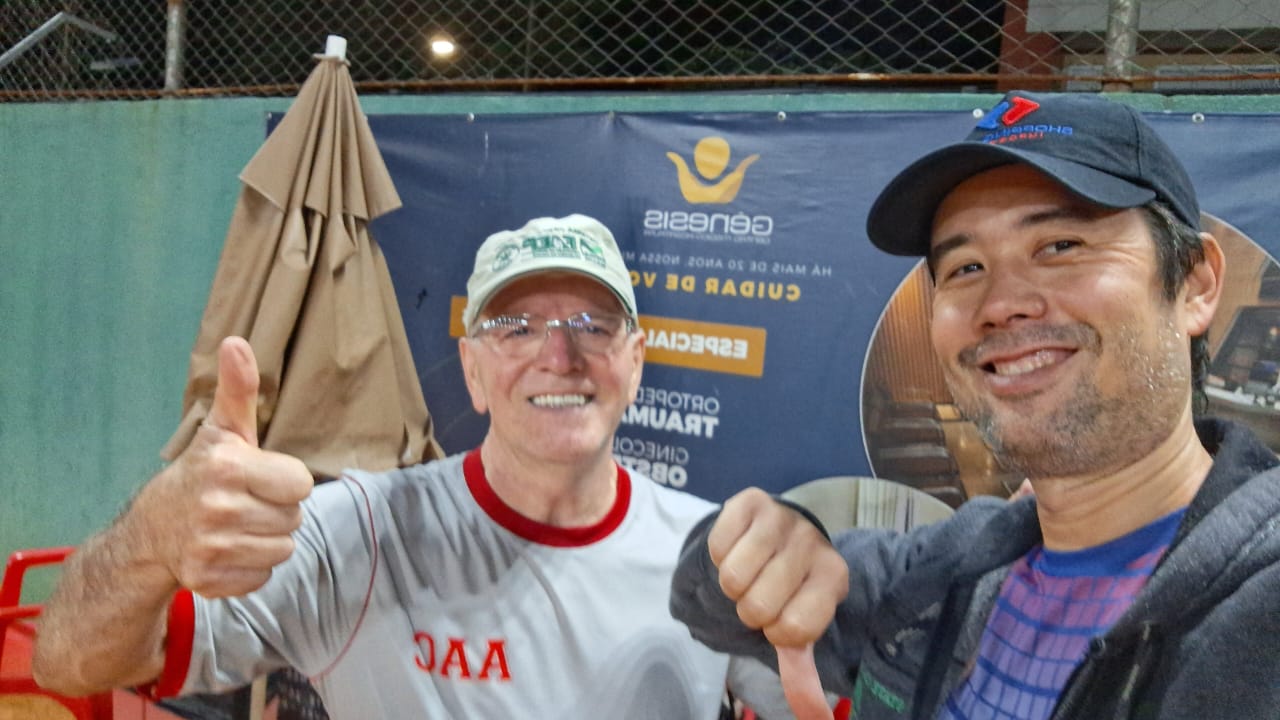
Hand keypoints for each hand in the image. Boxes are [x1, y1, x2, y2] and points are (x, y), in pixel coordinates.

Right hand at [138, 336, 313, 596]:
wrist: (152, 529)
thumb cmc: (202, 472)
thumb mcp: (223, 430)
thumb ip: (239, 390)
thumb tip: (236, 342)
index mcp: (228, 466)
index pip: (301, 484)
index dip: (286, 480)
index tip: (260, 477)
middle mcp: (217, 508)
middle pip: (295, 518)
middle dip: (277, 509)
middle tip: (247, 501)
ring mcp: (210, 547)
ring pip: (283, 549)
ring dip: (267, 538)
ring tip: (238, 524)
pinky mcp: (208, 580)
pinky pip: (263, 576)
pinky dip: (251, 566)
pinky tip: (229, 549)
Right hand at [708, 488, 848, 719]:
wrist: (777, 535)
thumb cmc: (789, 587)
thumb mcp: (798, 624)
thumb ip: (801, 670)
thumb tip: (814, 718)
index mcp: (834, 577)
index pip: (795, 630)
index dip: (777, 632)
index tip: (782, 619)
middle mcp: (814, 542)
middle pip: (759, 605)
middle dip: (751, 609)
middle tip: (761, 595)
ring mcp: (783, 518)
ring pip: (733, 577)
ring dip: (732, 584)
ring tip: (748, 573)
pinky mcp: (751, 499)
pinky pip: (718, 545)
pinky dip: (719, 555)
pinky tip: (737, 548)